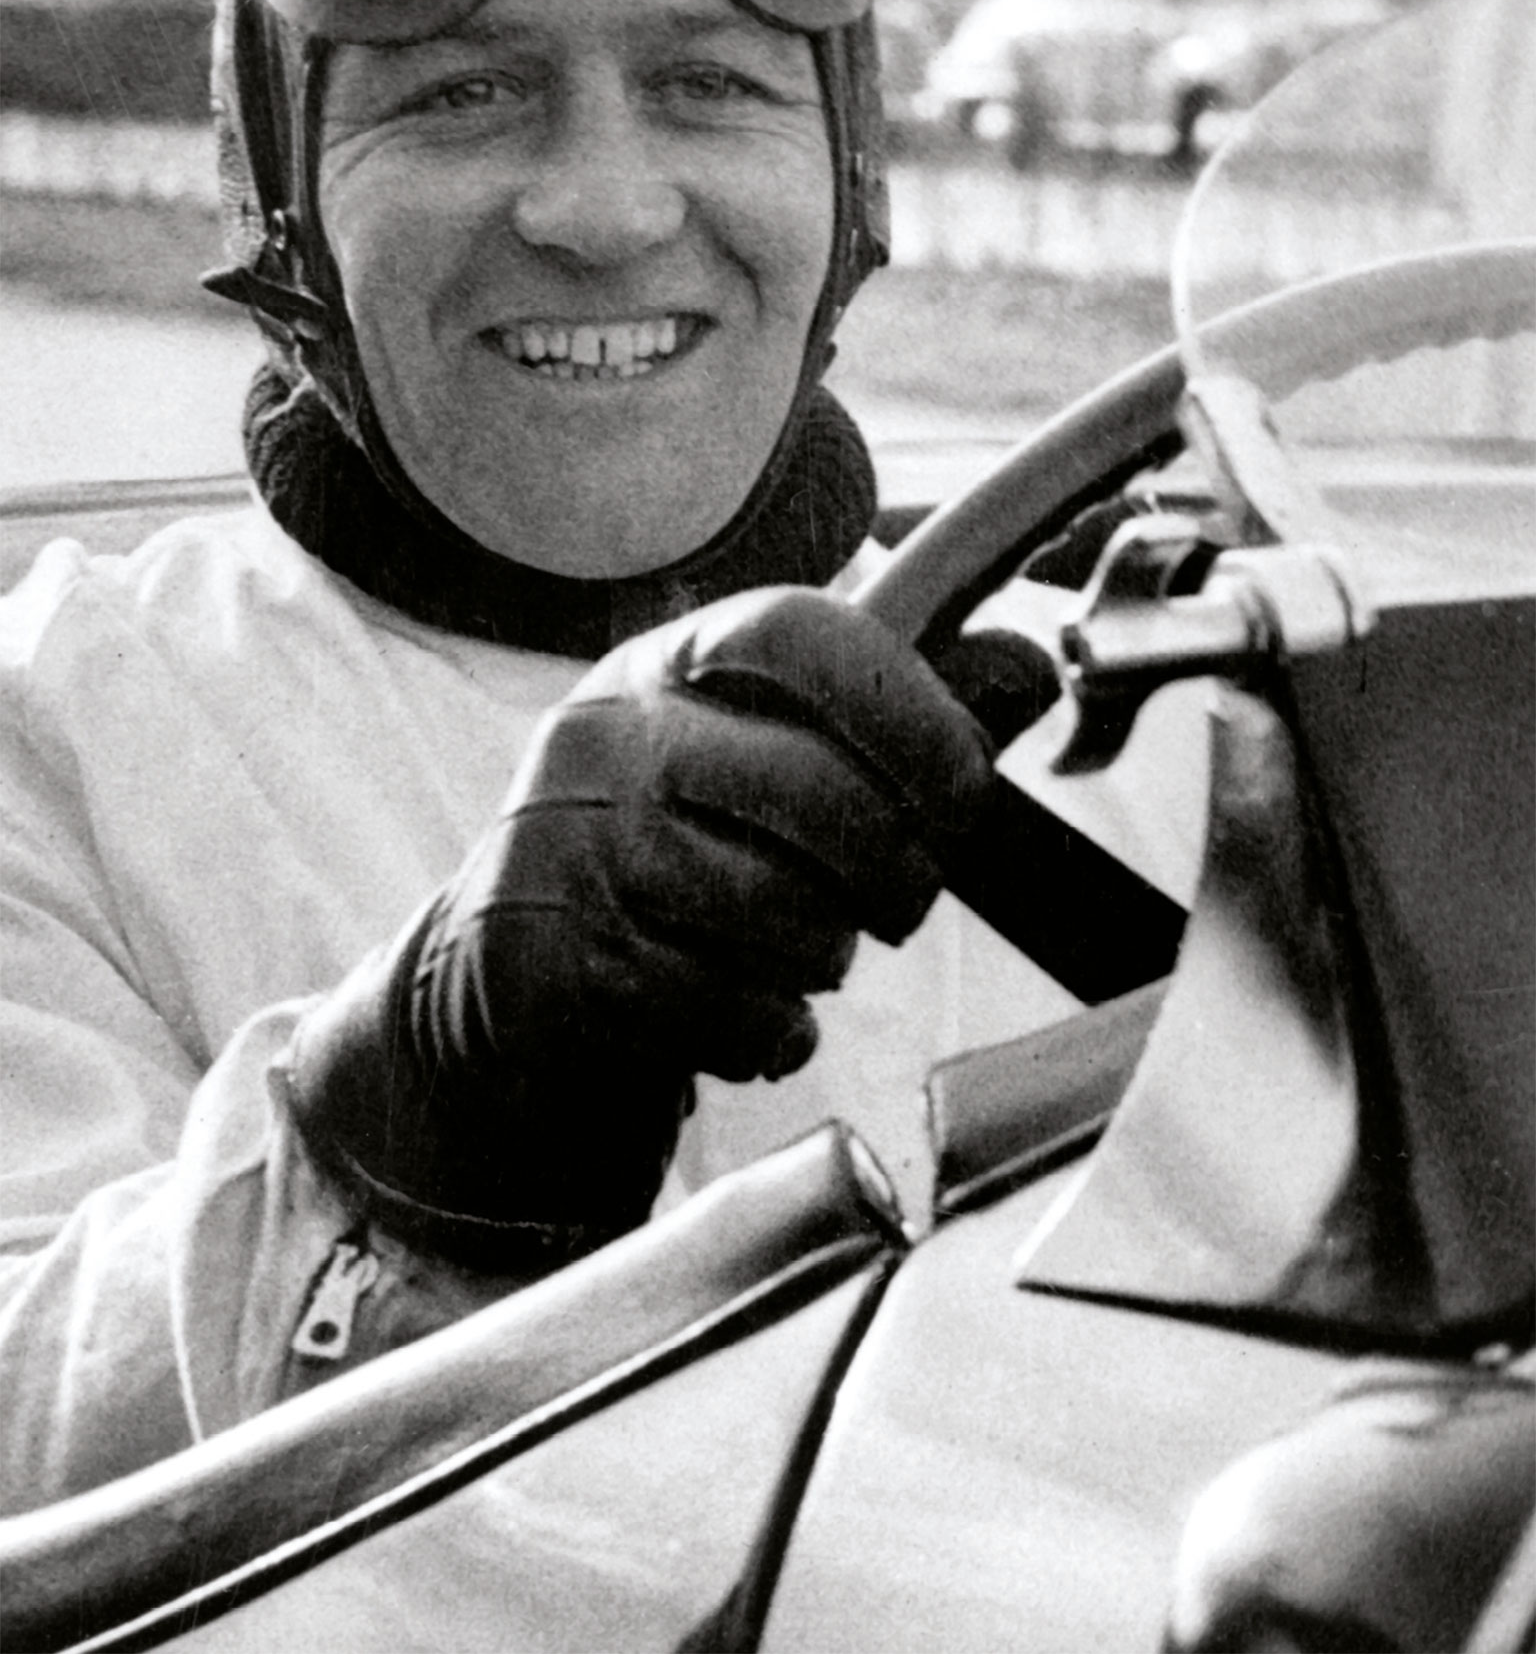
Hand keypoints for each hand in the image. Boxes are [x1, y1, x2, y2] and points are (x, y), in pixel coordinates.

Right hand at [285, 588, 994, 1269]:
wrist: (503, 973)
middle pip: (812, 790)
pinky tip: (758, 1018)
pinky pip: (726, 1007)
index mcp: (669, 662)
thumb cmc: (672, 846)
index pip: (798, 634)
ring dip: (824, 956)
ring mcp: (573, 846)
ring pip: (779, 912)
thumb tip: (1029, 669)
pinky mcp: (559, 958)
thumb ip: (894, 716)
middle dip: (896, 871)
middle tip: (899, 901)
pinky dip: (770, 1030)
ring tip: (802, 953)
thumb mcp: (757, 751)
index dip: (910, 705)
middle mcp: (610, 735)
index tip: (963, 784)